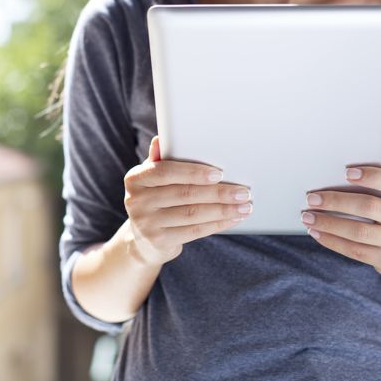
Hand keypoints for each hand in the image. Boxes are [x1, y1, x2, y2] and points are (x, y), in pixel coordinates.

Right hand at [122, 135, 252, 265]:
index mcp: (136, 179)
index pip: (165, 171)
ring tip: (244, 206)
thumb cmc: (154, 201)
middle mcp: (136, 201)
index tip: (219, 173)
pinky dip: (217, 224)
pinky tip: (233, 219)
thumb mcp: (152, 180)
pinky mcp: (159, 241)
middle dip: (218, 193)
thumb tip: (161, 139)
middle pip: (184, 194)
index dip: (193, 172)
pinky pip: (194, 231)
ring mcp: (146, 223)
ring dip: (223, 210)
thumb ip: (159, 161)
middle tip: (243, 192)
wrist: (142, 239)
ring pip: (192, 214)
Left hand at [300, 166, 380, 276]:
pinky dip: (331, 240)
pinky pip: (354, 250)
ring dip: (328, 223)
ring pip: (358, 232)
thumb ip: (377, 186)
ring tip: (307, 216)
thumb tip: (332, 177)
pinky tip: (316, 232)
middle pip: (369, 206)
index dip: (373, 176)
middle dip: (336, 201)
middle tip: (311, 198)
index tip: (347, 172)